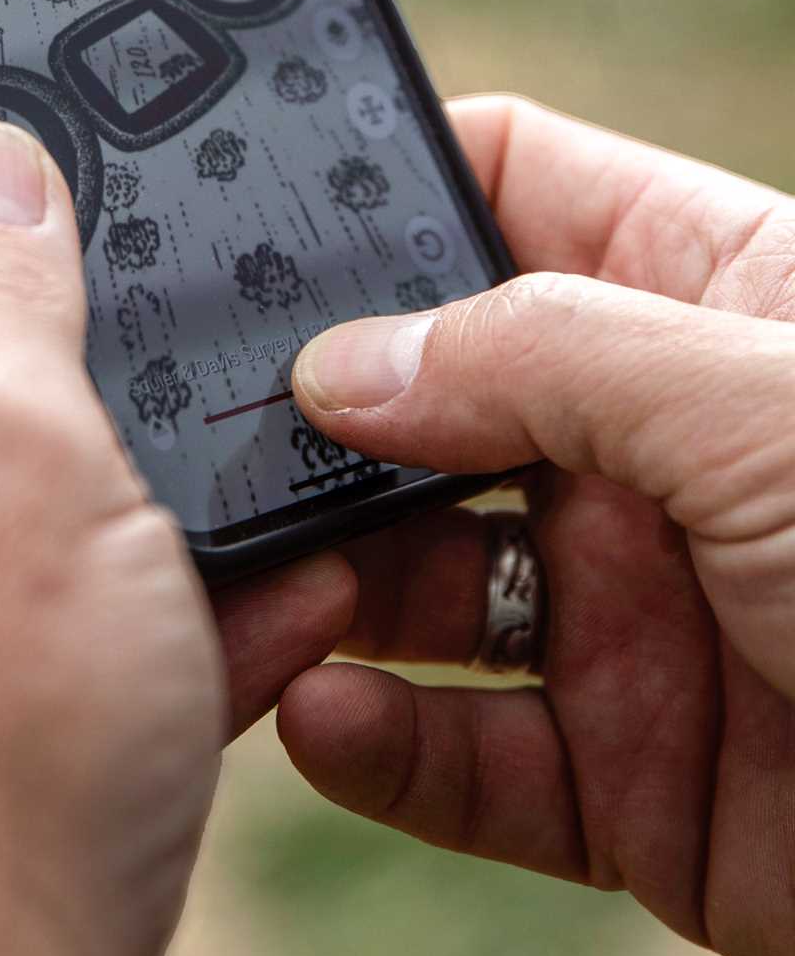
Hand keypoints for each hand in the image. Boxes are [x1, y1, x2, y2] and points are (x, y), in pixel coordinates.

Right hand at [285, 95, 794, 955]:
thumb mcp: (764, 401)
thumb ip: (546, 356)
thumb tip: (344, 359)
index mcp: (704, 300)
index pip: (512, 189)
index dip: (391, 183)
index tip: (257, 201)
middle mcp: (651, 446)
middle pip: (432, 396)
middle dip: (325, 410)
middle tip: (215, 422)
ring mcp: (635, 609)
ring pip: (422, 579)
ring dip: (331, 576)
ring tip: (262, 576)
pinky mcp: (631, 772)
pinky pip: (467, 752)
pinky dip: (384, 741)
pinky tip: (328, 713)